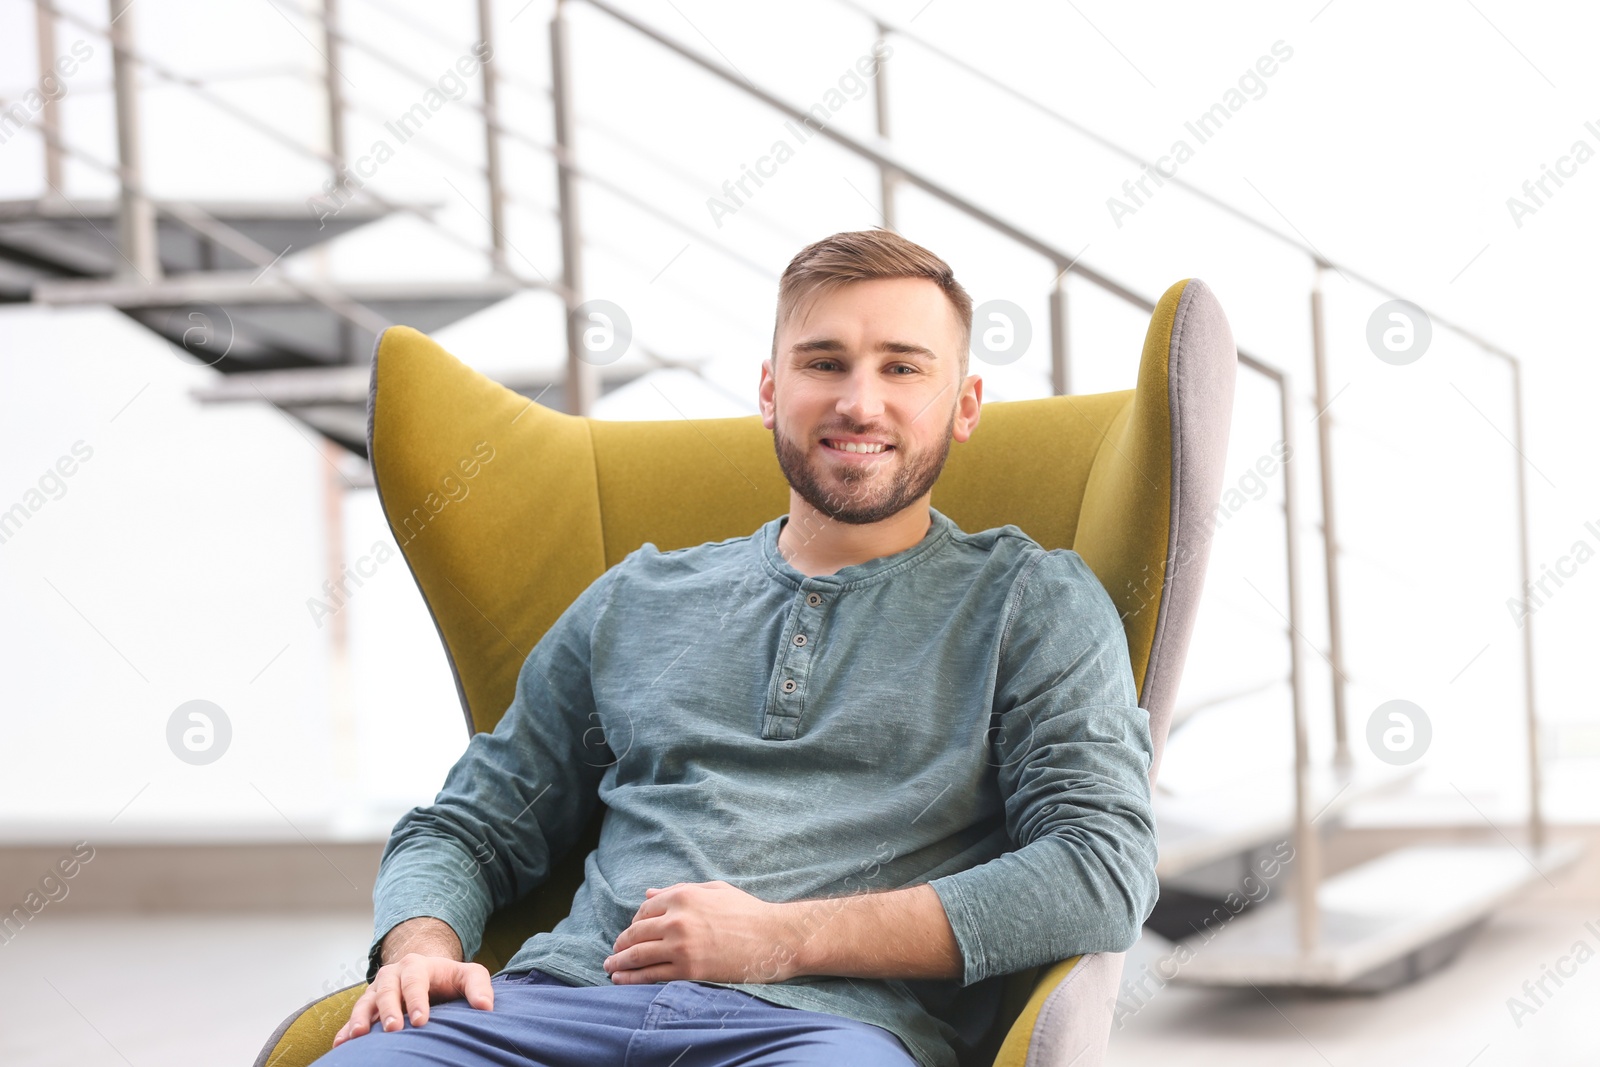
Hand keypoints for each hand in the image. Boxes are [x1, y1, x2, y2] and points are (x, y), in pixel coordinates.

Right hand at [330, 953, 492, 1046]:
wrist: (427, 974)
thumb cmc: (449, 979)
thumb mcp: (468, 975)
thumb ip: (478, 986)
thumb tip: (485, 1006)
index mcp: (416, 965)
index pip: (415, 981)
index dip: (417, 1000)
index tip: (422, 1020)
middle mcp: (392, 975)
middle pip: (387, 990)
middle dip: (390, 1009)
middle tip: (394, 1029)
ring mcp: (377, 989)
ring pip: (366, 1002)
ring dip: (361, 1018)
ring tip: (359, 1036)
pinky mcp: (368, 1005)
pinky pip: (355, 1017)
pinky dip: (346, 1029)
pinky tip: (341, 1044)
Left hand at [603, 880, 801, 984]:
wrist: (772, 938)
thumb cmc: (747, 911)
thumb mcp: (713, 891)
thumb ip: (678, 890)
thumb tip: (648, 894)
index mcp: (683, 896)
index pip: (645, 910)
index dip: (634, 922)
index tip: (632, 932)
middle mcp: (677, 919)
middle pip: (636, 933)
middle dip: (621, 943)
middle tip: (614, 951)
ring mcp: (681, 946)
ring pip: (638, 955)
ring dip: (619, 962)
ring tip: (610, 966)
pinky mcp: (689, 969)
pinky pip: (652, 975)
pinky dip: (631, 978)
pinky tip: (621, 979)